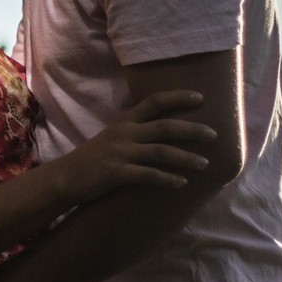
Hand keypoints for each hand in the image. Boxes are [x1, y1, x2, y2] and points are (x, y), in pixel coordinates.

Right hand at [56, 89, 214, 201]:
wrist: (67, 177)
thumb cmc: (93, 158)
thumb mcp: (113, 137)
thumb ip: (135, 132)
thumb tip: (163, 132)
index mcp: (125, 122)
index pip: (154, 102)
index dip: (178, 97)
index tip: (201, 97)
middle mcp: (125, 134)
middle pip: (164, 127)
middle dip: (191, 130)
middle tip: (214, 135)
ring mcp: (121, 153)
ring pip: (161, 152)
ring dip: (186, 158)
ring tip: (205, 164)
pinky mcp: (117, 172)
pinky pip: (148, 175)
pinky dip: (167, 179)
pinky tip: (182, 184)